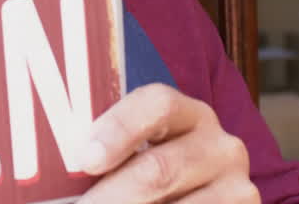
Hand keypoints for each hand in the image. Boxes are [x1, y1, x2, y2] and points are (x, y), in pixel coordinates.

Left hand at [77, 84, 258, 202]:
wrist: (197, 201)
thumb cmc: (149, 179)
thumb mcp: (137, 157)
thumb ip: (105, 154)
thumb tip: (61, 167)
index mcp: (188, 115)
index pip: (158, 104)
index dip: (120, 128)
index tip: (86, 159)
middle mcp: (221, 146)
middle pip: (158, 168)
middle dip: (110, 196)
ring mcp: (237, 187)